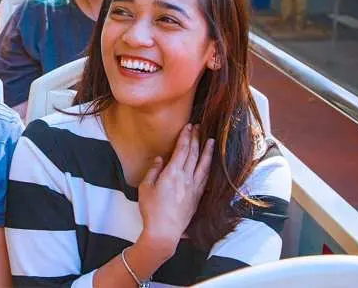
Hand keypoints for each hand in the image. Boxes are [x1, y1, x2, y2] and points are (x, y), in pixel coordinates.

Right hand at [138, 124, 213, 251]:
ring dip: (207, 151)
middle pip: (193, 154)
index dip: (185, 137)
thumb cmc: (152, 210)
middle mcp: (185, 178)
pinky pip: (205, 177)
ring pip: (203, 165)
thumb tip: (159, 159)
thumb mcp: (145, 187)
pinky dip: (208, 167)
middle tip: (198, 127)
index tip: (188, 126)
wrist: (164, 232)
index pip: (181, 150)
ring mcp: (193, 188)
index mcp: (172, 173)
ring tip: (211, 141)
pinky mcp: (197, 197)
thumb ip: (153, 171)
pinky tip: (210, 163)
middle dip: (196, 139)